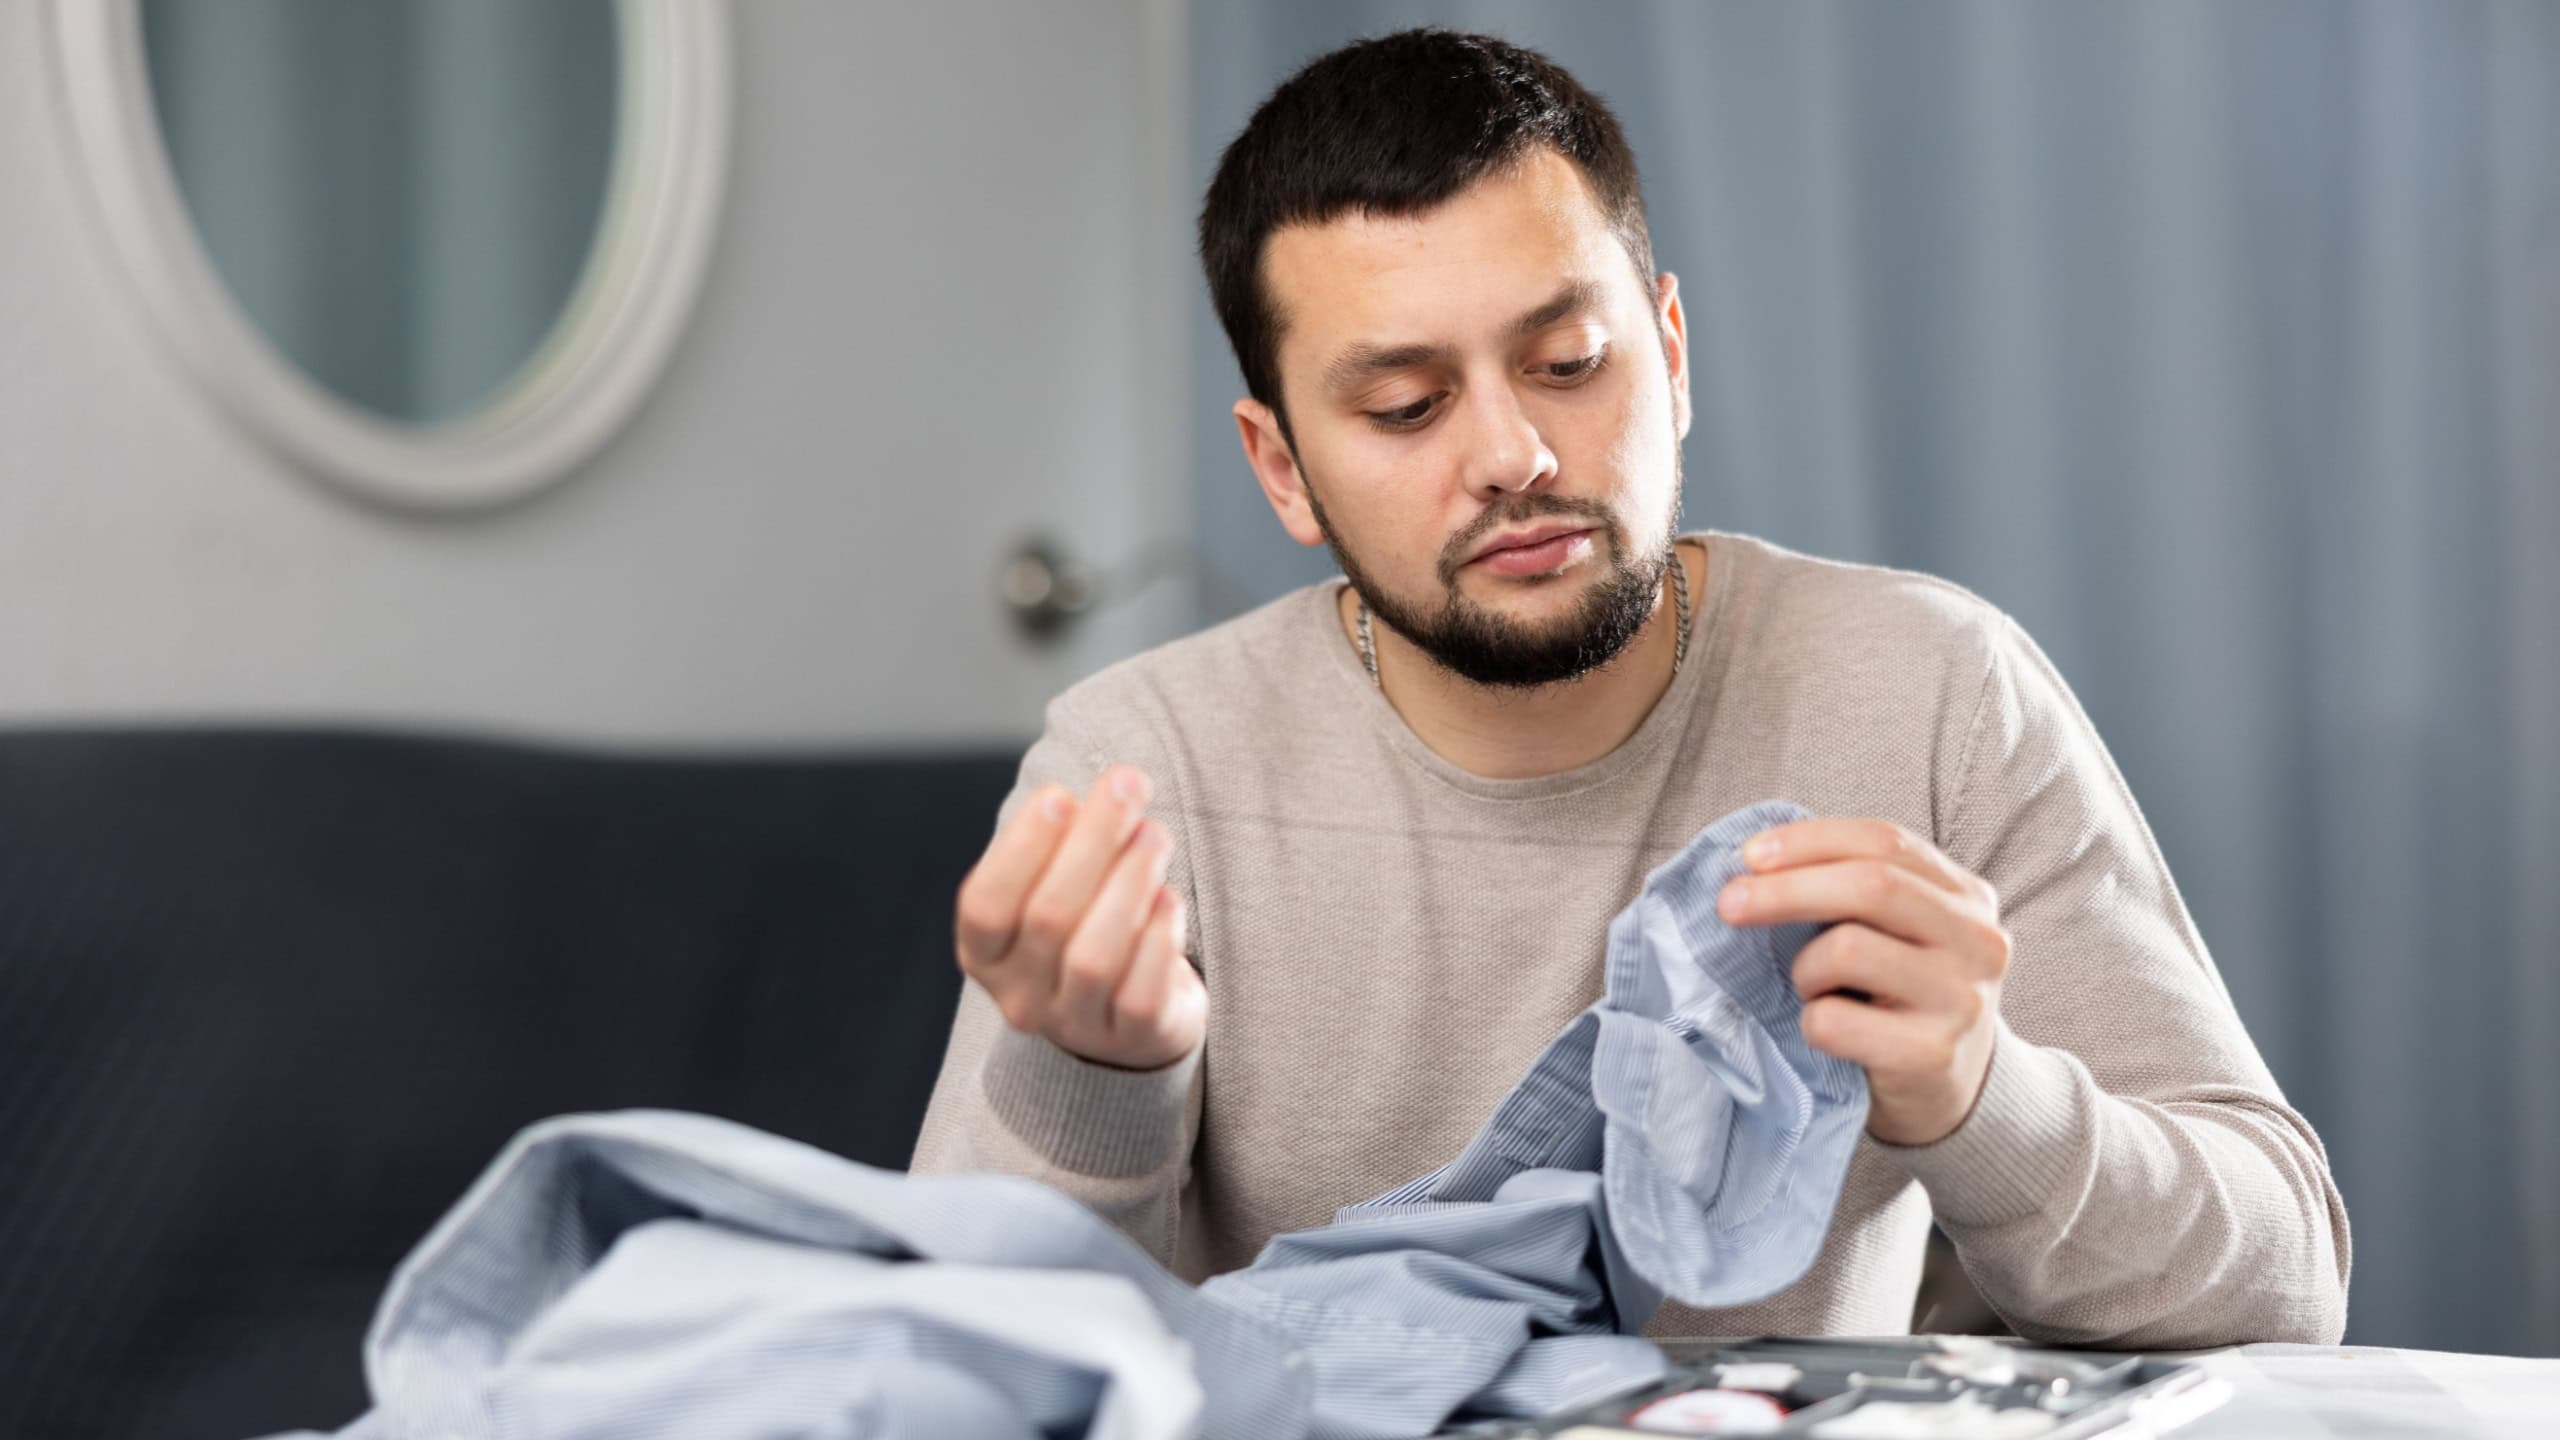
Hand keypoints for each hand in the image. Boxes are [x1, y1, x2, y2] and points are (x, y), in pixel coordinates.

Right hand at [953, 764, 1204, 1070]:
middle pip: (1048, 917)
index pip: (986, 904)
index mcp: (984, 953)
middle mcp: (1019, 996)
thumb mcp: (1058, 886)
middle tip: (1128, 787)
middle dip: (1092, 843)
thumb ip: (1068, 841)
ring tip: (1155, 836)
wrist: (1132, 1017)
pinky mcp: (1131, 1038)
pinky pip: (1141, 992)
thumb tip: (1113, 789)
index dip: (1020, 850)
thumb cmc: (1088, 926)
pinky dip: (1157, 937)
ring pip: (1093, 956)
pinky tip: (1169, 899)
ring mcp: (1074, 1025)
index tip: (1059, 795)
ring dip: (1128, 884)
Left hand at [1716, 817, 2009, 1145]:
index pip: (1885, 842)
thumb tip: (1758, 861)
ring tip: (1813, 989)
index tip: (1750, 854)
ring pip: (1848, 950)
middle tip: (1730, 904)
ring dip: (1805, 968)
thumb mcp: (1899, 934)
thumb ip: (1855, 892)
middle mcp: (1977, 941)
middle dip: (1786, 889)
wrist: (1949, 1094)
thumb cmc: (1901, 999)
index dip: (1810, 841)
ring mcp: (1961, 999)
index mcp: (1966, 897)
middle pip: (1871, 886)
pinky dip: (1811, 1022)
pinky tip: (1827, 1032)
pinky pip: (1835, 1021)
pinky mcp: (1931, 1054)